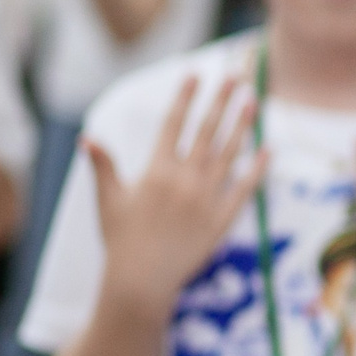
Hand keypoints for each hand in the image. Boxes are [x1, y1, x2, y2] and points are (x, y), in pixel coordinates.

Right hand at [87, 75, 262, 316]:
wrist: (141, 281)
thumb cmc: (121, 240)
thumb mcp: (109, 201)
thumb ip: (104, 167)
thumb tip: (87, 137)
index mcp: (156, 171)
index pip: (174, 124)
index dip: (185, 97)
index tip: (195, 73)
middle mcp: (185, 180)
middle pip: (207, 131)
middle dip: (221, 100)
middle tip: (235, 75)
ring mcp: (207, 199)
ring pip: (230, 153)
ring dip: (242, 125)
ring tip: (253, 101)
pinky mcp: (223, 219)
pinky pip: (245, 188)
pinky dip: (257, 168)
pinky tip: (268, 149)